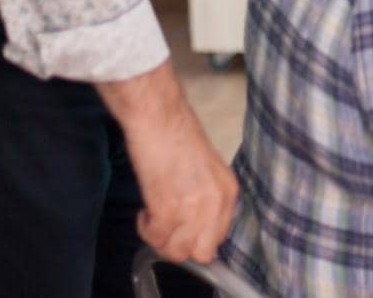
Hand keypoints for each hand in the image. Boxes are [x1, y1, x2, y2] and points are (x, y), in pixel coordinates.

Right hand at [127, 105, 237, 262]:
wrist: (160, 120)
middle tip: (165, 228)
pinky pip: (155, 239)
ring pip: (176, 252)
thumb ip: (208, 200)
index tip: (181, 230)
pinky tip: (144, 210)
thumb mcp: (207, 171)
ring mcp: (194, 210)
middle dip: (179, 246)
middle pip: (201, 253)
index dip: (196, 239)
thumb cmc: (178, 138)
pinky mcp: (168, 210)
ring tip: (153, 216)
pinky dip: (145, 229)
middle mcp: (216, 204)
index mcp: (228, 193)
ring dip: (160, 239)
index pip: (219, 238)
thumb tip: (198, 229)